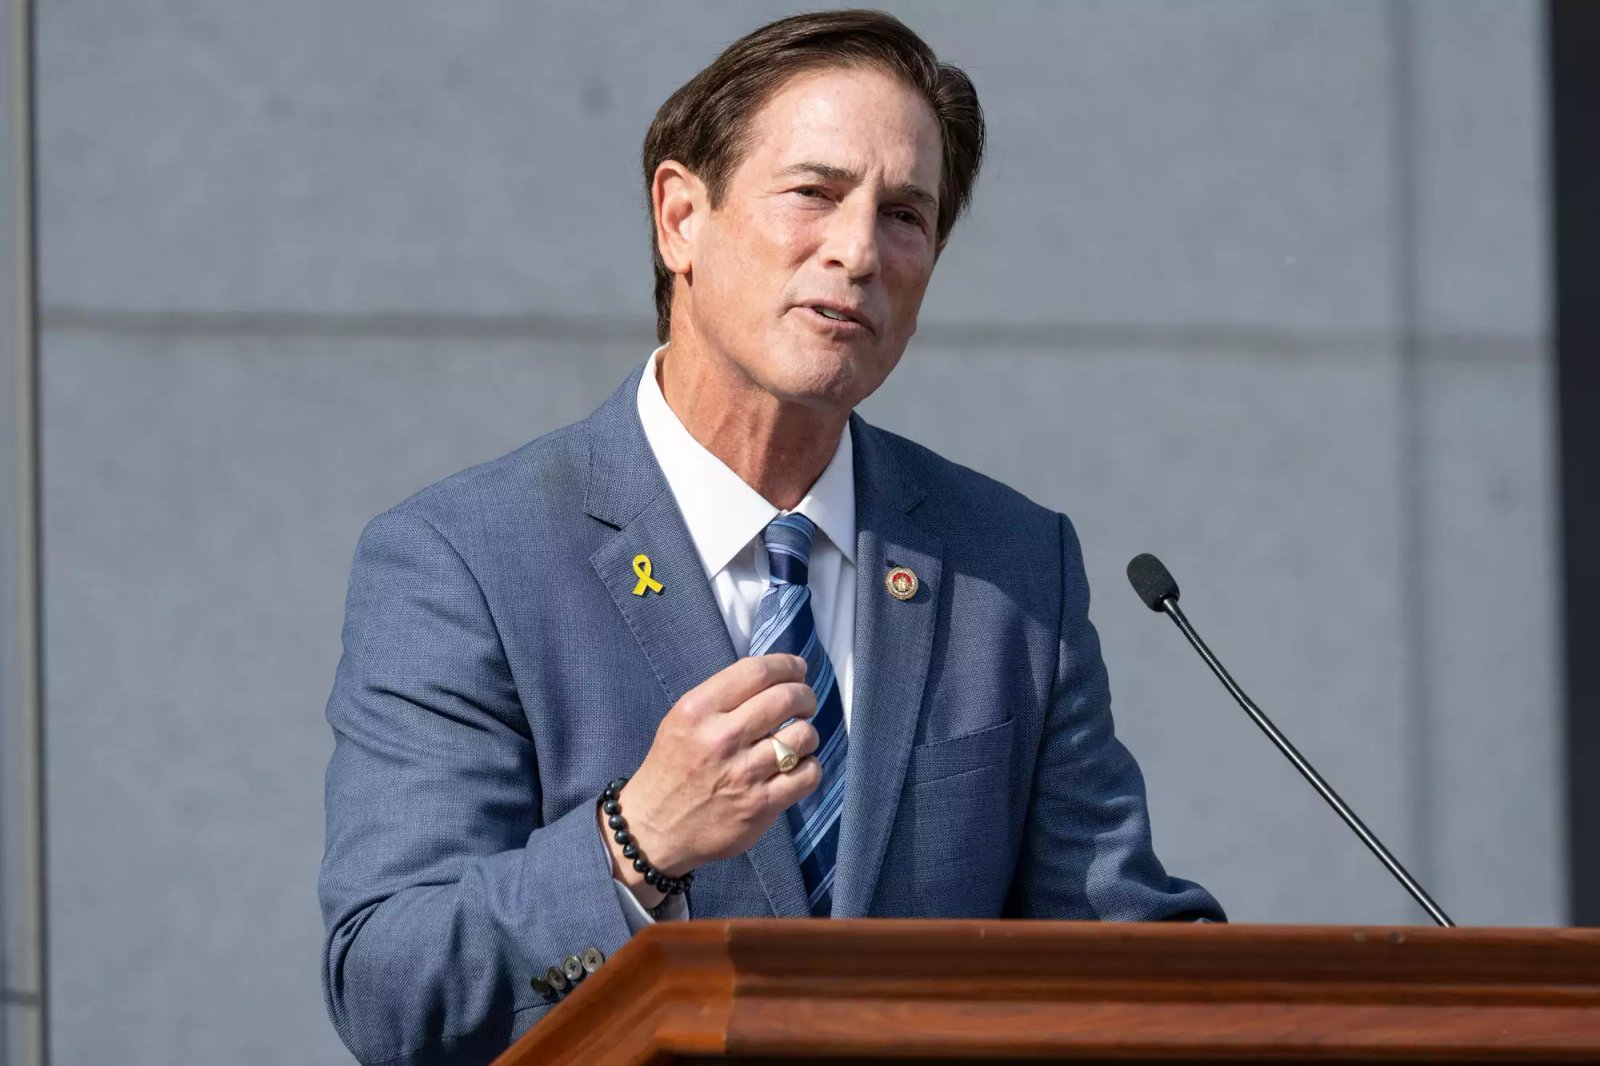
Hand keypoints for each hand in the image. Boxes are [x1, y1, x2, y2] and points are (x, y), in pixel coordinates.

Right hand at [600, 654, 820, 907]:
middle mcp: (721, 738)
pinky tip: (796, 767)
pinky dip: (809, 767)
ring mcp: (743, 773)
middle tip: (804, 704)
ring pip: (803, 736)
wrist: (654, 829)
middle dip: (805, 696)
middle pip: (787, 698)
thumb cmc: (672, 769)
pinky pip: (808, 774)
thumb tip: (776, 677)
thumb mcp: (681, 720)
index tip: (797, 670)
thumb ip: (722, 697)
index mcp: (697, 710)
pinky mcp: (760, 805)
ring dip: (807, 734)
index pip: (757, 671)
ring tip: (797, 739)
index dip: (787, 665)